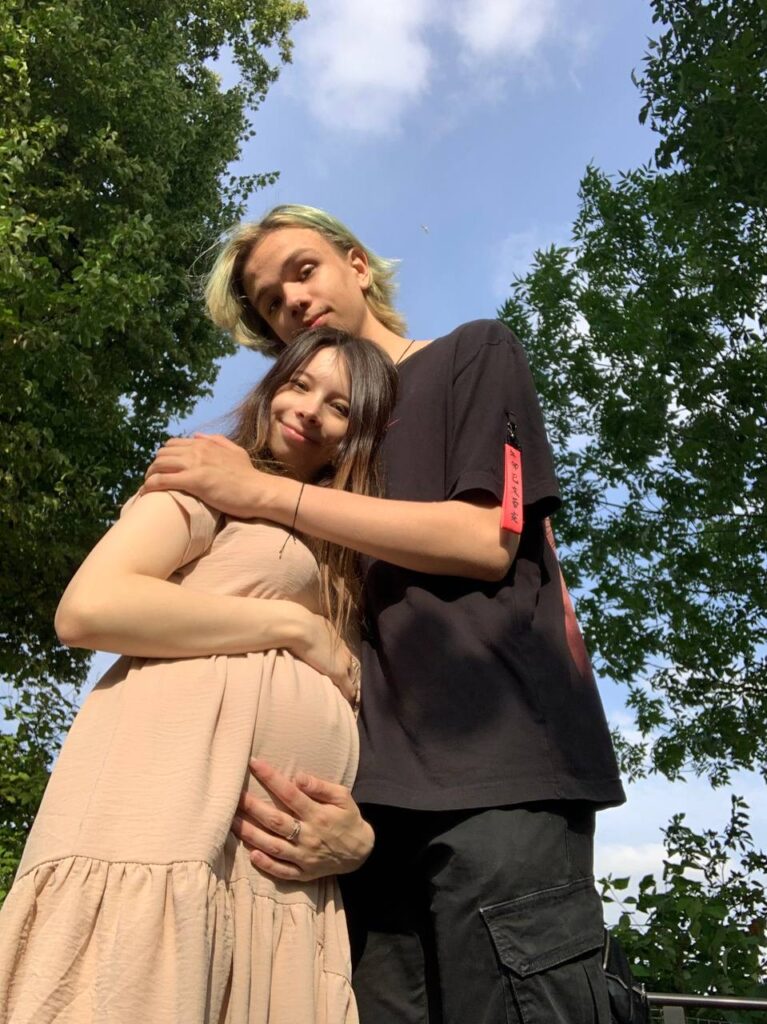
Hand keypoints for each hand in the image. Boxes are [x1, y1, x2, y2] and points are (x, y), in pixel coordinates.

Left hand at [143, 433, 268, 518]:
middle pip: (162, 454)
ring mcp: (195, 465)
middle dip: (154, 467)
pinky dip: (151, 486)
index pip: (172, 444)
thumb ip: (217, 440)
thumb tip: (197, 436)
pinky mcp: (194, 481)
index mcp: (205, 444)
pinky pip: (163, 480)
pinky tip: (147, 493)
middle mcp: (197, 450)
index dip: (164, 457)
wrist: (258, 491)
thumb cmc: (249, 476)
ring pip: (158, 466)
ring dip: (149, 476)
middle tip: (153, 480)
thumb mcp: (236, 451)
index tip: (163, 470)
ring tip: (148, 487)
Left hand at [231, 758, 373, 881]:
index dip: (271, 778)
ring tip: (232, 822)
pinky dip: (267, 865)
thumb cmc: (348, 819)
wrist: (361, 853)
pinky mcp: (304, 874)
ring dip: (251, 835)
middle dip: (253, 807)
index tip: (254, 763)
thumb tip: (298, 777)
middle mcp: (309, 837)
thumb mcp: (343, 797)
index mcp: (319, 815)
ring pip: (273, 846)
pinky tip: (252, 854)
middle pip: (276, 821)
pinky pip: (282, 871)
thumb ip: (321, 787)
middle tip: (233, 795)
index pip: (291, 794)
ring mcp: (305, 857)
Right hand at [294, 611, 358, 703]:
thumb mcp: (307, 625)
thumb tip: (299, 630)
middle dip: (348, 674)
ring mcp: (342, 661)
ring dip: (349, 684)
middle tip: (345, 684)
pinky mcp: (339, 673)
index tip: (336, 667)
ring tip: (347, 695)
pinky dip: (349, 695)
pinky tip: (348, 702)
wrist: (300, 627)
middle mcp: (342, 649)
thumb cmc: (298, 624)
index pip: (341, 653)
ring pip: (352, 676)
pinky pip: (348, 688)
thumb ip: (308, 631)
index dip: (339, 661)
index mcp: (334, 637)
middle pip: (350, 664)